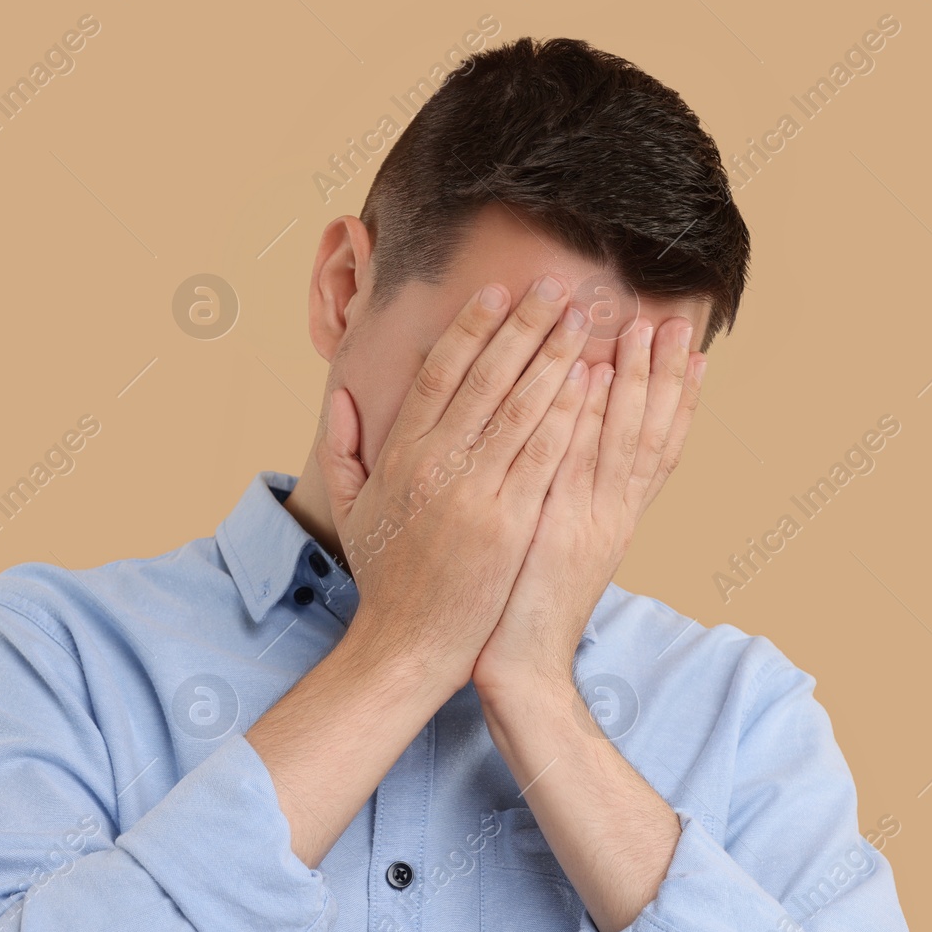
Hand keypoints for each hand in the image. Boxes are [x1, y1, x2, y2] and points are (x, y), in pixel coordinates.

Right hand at [317, 275, 593, 692]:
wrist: (408, 644)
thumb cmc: (385, 577)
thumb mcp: (351, 507)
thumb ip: (342, 448)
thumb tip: (340, 398)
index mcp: (400, 454)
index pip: (439, 372)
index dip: (471, 327)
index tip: (498, 291)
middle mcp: (436, 464)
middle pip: (486, 376)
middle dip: (525, 326)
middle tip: (557, 287)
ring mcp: (475, 492)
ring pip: (521, 407)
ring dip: (555, 356)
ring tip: (584, 320)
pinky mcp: (509, 522)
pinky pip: (544, 454)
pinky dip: (568, 412)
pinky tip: (590, 380)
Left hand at [472, 313, 706, 698]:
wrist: (522, 673)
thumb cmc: (526, 614)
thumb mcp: (561, 554)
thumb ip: (573, 508)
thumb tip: (571, 466)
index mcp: (616, 521)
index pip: (658, 449)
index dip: (678, 400)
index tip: (692, 354)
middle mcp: (613, 516)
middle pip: (650, 434)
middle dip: (665, 377)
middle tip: (677, 323)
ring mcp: (589, 522)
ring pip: (621, 440)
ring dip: (634, 383)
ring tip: (641, 330)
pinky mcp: (557, 531)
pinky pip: (574, 462)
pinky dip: (585, 419)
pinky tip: (590, 376)